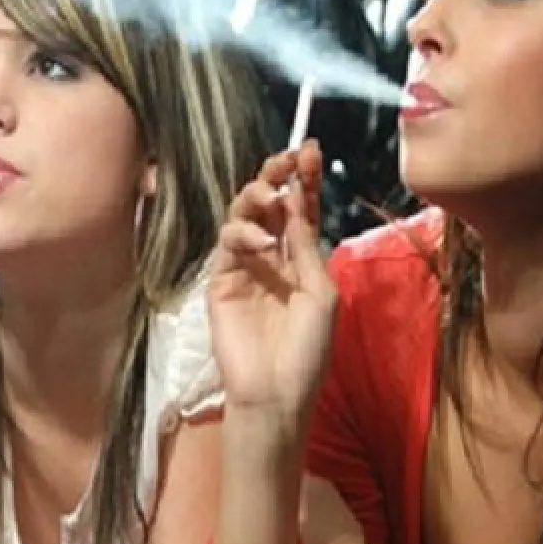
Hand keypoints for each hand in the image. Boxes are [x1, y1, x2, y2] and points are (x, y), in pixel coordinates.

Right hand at [208, 140, 337, 434]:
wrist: (276, 394)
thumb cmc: (308, 352)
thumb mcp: (321, 296)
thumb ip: (308, 250)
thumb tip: (298, 204)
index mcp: (303, 259)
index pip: (302, 209)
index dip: (305, 179)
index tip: (310, 149)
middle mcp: (274, 256)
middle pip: (270, 204)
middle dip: (276, 175)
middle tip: (285, 158)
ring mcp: (245, 267)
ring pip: (244, 216)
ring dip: (257, 197)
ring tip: (271, 198)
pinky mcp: (221, 281)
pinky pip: (227, 244)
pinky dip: (242, 235)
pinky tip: (260, 245)